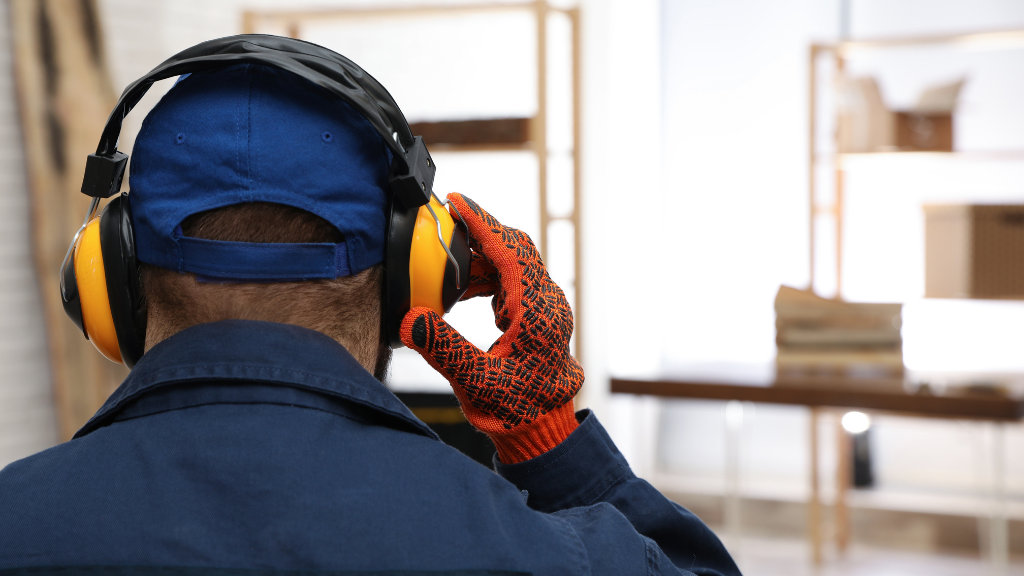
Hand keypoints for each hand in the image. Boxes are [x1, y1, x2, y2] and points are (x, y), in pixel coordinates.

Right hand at [400, 193, 582, 463]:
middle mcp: (546, 303)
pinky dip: (486, 277)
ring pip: (513, 265)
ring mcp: (544, 308)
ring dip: (480, 259)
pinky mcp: (537, 315)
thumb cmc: (517, 410)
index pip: (511, 253)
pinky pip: (512, 282)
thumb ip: (443, 349)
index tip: (458, 202)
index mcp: (538, 312)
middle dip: (480, 233)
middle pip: (516, 250)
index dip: (483, 224)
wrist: (542, 431)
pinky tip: (462, 290)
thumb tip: (411, 319)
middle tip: (445, 222)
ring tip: (445, 266)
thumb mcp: (476, 381)